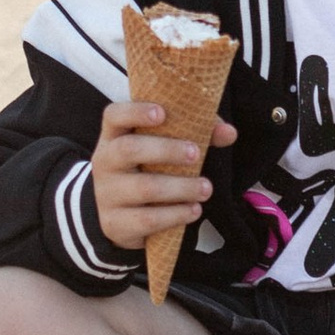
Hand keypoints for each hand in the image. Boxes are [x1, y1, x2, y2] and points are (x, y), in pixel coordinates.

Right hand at [89, 99, 236, 250]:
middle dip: (166, 150)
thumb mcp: (160, 148)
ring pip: (143, 188)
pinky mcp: (114, 223)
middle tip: (195, 154)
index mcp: (113, 136)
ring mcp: (106, 193)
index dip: (136, 111)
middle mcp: (104, 161)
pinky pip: (146, 219)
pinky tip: (194, 210)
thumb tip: (229, 132)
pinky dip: (175, 215)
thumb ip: (194, 134)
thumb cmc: (145, 170)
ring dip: (181, 188)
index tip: (162, 113)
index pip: (114, 115)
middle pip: (128, 149)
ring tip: (206, 188)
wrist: (115, 213)